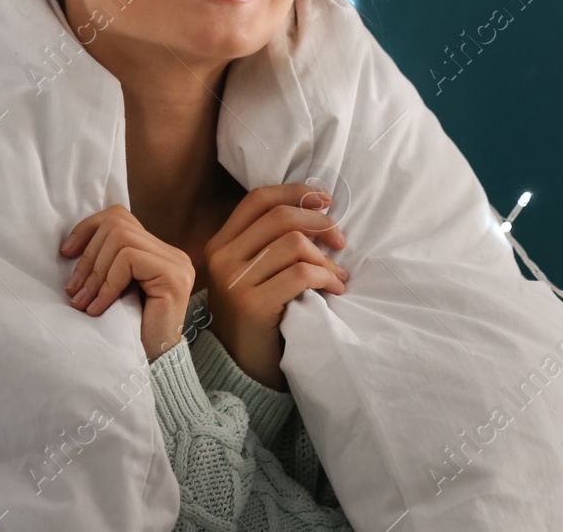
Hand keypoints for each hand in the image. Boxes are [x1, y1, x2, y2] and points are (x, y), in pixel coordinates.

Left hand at [60, 205, 195, 362]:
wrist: (155, 369)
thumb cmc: (129, 336)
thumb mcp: (112, 293)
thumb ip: (106, 266)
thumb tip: (70, 247)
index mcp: (158, 253)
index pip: (120, 217)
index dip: (88, 229)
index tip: (65, 253)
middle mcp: (172, 254)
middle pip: (117, 224)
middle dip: (87, 256)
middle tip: (73, 291)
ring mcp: (176, 263)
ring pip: (121, 239)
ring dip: (94, 271)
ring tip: (82, 302)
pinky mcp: (173, 276)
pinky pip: (128, 260)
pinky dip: (107, 283)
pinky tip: (98, 308)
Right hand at [203, 182, 349, 391]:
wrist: (238, 371)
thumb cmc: (257, 318)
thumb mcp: (254, 274)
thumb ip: (271, 243)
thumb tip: (318, 210)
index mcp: (221, 244)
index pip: (259, 199)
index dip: (296, 192)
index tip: (326, 200)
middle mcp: (222, 258)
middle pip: (281, 216)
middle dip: (320, 223)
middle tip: (340, 241)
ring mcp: (234, 282)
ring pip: (294, 244)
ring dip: (326, 259)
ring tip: (337, 277)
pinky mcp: (252, 306)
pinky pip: (301, 275)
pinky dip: (326, 278)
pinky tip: (333, 291)